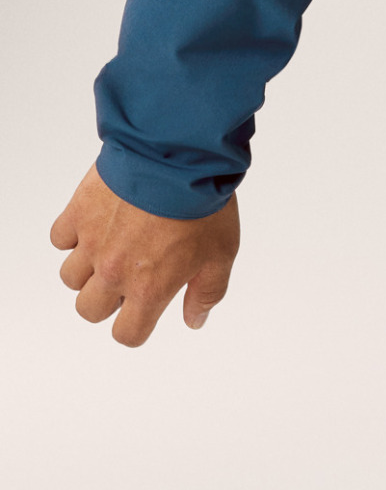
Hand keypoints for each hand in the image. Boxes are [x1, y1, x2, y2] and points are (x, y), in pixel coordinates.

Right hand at [50, 163, 239, 346]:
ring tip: (113, 244)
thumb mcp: (222, 253)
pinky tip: (97, 221)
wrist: (180, 154)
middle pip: (89, 310)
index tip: (144, 309)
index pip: (127, 334)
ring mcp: (92, 243)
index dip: (136, 326)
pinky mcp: (78, 213)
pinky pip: (59, 238)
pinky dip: (73, 234)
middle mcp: (114, 272)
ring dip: (88, 268)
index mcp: (149, 289)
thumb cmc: (204, 202)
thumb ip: (207, 292)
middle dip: (108, 298)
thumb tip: (194, 321)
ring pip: (70, 277)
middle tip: (128, 273)